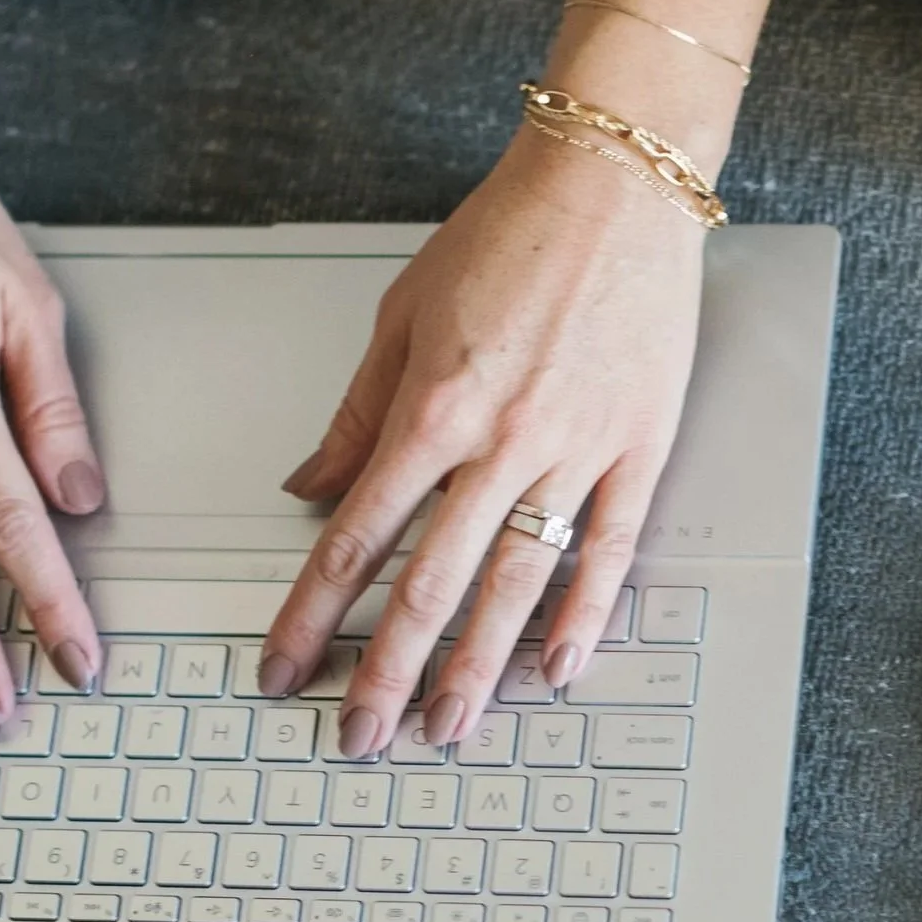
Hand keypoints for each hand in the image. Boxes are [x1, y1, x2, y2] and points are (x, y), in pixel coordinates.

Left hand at [260, 127, 704, 752]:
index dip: (312, 614)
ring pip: (518, 584)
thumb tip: (309, 490)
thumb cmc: (508, 234)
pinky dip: (583, 615)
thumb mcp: (403, 314)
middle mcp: (501, 442)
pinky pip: (610, 549)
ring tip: (449, 729)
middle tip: (360, 738)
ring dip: (478, 668)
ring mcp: (576, 451)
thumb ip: (357, 414)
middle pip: (432, 583)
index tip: (282, 669)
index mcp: (432, 408)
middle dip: (388, 672)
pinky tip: (558, 668)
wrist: (614, 183)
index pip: (355, 538)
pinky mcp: (639, 447)